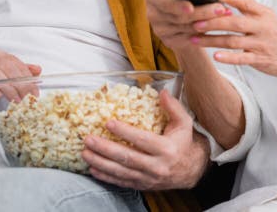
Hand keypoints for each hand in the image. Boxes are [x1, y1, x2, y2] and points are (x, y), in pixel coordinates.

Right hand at [0, 49, 40, 115]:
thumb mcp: (1, 81)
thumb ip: (18, 74)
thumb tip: (38, 69)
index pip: (16, 63)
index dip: (28, 78)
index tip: (34, 93)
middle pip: (7, 67)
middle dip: (20, 84)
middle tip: (27, 99)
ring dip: (8, 88)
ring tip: (15, 101)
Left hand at [81, 89, 209, 190]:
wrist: (191, 170)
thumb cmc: (184, 142)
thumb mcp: (184, 123)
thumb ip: (173, 107)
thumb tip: (162, 92)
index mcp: (166, 149)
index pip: (142, 140)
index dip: (125, 132)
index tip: (109, 123)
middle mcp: (157, 166)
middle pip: (127, 157)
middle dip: (105, 149)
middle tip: (89, 139)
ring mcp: (148, 178)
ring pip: (121, 171)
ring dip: (101, 163)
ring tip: (85, 153)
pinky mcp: (142, 185)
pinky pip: (121, 182)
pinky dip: (106, 177)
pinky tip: (93, 169)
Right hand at [145, 0, 231, 51]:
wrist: (177, 12)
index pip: (163, 2)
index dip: (177, 6)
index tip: (190, 7)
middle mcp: (152, 14)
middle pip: (179, 17)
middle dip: (202, 13)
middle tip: (220, 9)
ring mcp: (160, 30)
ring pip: (187, 29)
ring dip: (208, 23)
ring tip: (224, 16)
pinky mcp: (169, 41)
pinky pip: (189, 39)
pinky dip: (204, 34)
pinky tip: (217, 28)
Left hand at [190, 0, 276, 81]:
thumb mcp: (268, 19)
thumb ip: (248, 11)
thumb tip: (224, 0)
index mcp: (263, 14)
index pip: (246, 2)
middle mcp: (262, 27)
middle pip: (235, 22)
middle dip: (213, 22)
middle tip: (195, 22)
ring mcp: (261, 44)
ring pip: (233, 41)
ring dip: (212, 40)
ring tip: (195, 39)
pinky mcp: (260, 59)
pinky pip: (242, 58)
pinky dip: (228, 57)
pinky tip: (215, 56)